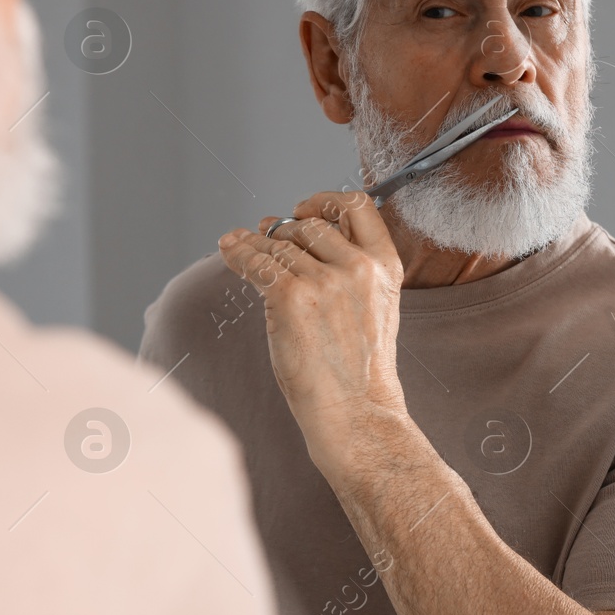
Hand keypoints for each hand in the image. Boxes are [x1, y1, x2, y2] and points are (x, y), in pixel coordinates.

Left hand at [218, 190, 407, 483]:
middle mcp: (358, 266)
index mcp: (385, 266)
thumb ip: (349, 269)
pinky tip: (229, 251)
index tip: (304, 209)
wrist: (356, 413)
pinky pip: (256, 261)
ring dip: (255, 244)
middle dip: (283, 231)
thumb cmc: (358, 370)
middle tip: (266, 238)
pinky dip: (237, 253)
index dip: (325, 200)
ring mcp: (325, 281)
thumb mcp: (373, 307)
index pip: (358, 206)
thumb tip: (291, 233)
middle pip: (309, 225)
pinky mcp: (291, 297)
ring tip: (239, 246)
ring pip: (278, 245)